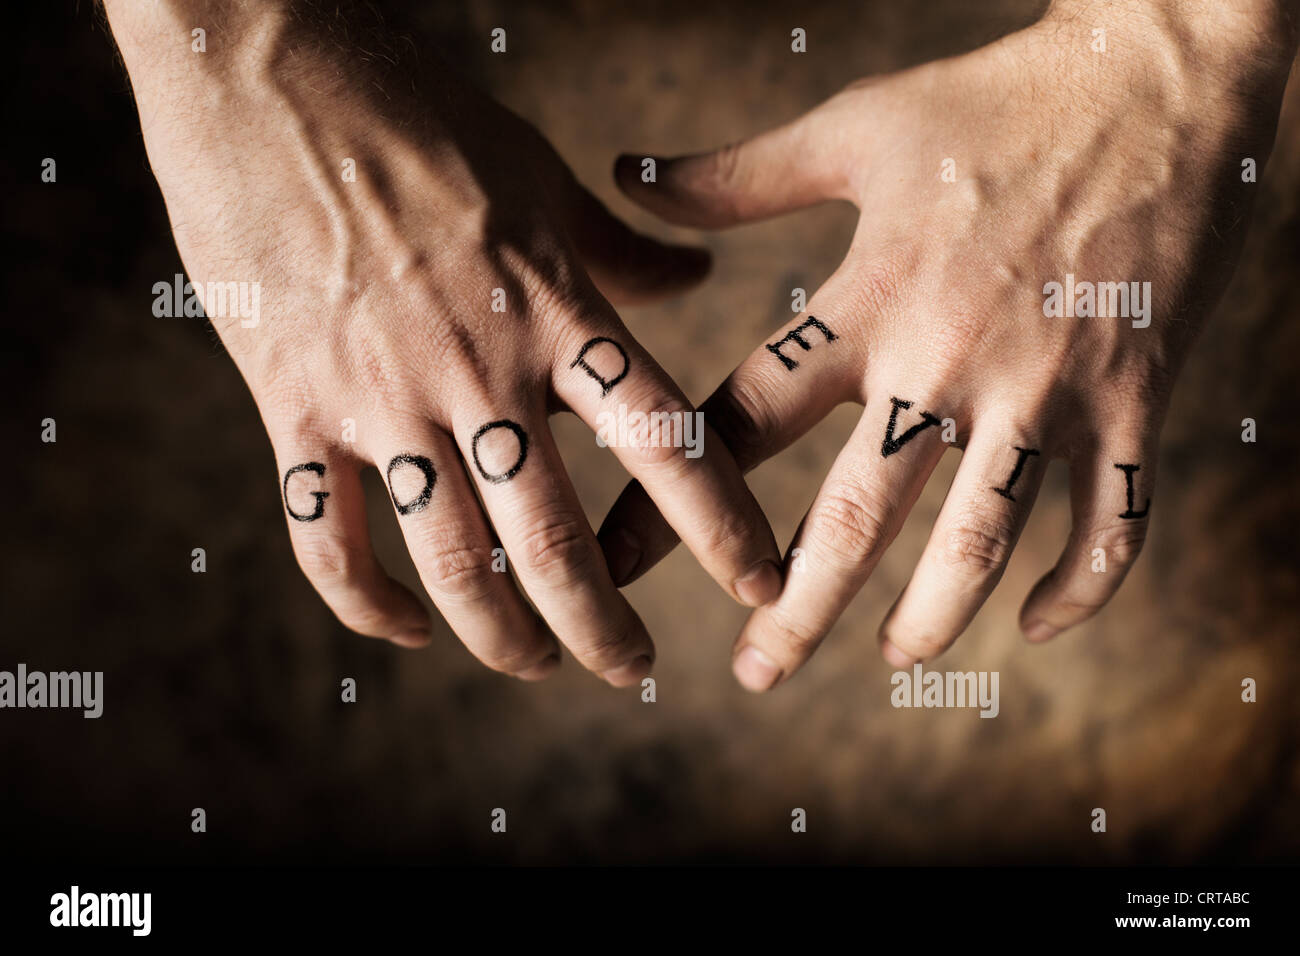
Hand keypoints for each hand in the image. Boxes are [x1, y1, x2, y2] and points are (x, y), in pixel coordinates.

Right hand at [105, 0, 782, 683]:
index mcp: (555, 311)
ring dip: (501, 635)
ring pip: (451, 559)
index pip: (665, 440)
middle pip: (555, 538)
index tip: (761, 584)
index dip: (724, 526)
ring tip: (534, 666)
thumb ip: (619, 248)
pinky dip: (367, 601)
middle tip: (634, 670)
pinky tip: (407, 626)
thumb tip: (693, 274)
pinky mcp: (296, 405)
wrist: (267, 70)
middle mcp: (480, 370)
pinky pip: (328, 535)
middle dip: (604, 626)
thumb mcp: (538, 176)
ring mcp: (384, 395)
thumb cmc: (416, 114)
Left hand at [599, 0, 1296, 689]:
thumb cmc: (990, 101)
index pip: (740, 422)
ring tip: (889, 660)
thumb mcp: (853, 129)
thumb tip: (628, 176)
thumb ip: (737, 176)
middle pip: (854, 517)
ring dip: (929, 618)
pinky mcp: (1135, 397)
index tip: (614, 565)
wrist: (1155, 73)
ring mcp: (1045, 386)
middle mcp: (946, 358)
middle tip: (756, 674)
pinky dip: (1078, 588)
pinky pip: (1113, 522)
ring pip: (979, 542)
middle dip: (795, 610)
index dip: (668, 505)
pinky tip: (1032, 625)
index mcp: (867, 299)